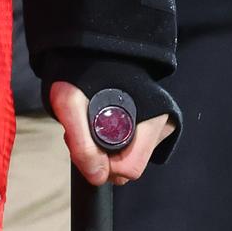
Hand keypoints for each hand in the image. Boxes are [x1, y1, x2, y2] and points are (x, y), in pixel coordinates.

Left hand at [48, 83, 171, 186]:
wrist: (93, 54)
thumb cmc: (82, 74)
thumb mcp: (70, 104)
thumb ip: (82, 145)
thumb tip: (97, 177)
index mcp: (151, 118)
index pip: (130, 168)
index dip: (103, 164)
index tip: (85, 144)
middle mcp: (162, 123)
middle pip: (130, 166)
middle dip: (103, 158)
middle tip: (84, 133)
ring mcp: (160, 125)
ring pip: (129, 159)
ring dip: (106, 152)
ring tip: (91, 126)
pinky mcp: (153, 127)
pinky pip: (132, 149)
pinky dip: (113, 145)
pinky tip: (102, 127)